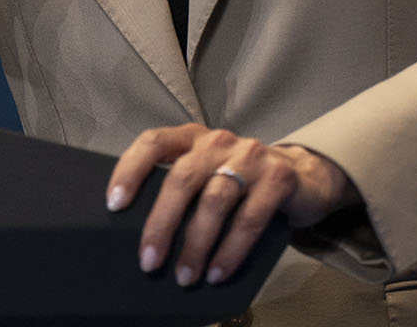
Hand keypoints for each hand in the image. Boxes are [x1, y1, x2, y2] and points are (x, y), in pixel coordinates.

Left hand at [105, 124, 360, 286]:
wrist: (303, 176)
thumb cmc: (240, 182)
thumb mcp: (208, 175)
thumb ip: (181, 188)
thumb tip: (145, 237)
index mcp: (193, 138)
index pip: (153, 142)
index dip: (130, 170)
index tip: (114, 205)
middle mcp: (218, 141)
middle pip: (181, 178)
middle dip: (161, 224)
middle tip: (149, 262)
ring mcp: (250, 156)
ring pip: (214, 201)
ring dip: (196, 244)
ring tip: (185, 277)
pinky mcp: (278, 177)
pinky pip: (249, 219)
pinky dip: (231, 251)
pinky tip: (218, 272)